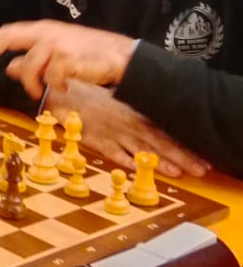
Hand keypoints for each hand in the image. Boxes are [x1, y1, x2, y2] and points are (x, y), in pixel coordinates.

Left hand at [0, 20, 136, 97]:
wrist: (120, 56)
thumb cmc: (87, 54)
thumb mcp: (55, 53)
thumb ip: (31, 59)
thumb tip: (10, 67)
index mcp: (42, 29)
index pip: (7, 32)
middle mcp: (46, 33)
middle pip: (8, 37)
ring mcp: (57, 45)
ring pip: (28, 66)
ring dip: (31, 83)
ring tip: (40, 91)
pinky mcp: (68, 60)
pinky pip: (50, 77)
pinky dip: (54, 85)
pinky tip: (64, 86)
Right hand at [43, 80, 207, 177]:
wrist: (63, 92)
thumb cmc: (92, 94)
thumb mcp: (117, 99)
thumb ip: (134, 111)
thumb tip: (156, 120)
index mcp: (135, 113)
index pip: (166, 131)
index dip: (185, 145)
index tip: (203, 156)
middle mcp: (128, 124)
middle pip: (159, 142)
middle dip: (182, 157)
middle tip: (201, 170)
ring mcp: (113, 133)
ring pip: (140, 149)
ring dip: (160, 162)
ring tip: (179, 173)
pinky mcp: (97, 141)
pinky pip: (114, 153)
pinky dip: (127, 162)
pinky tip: (140, 172)